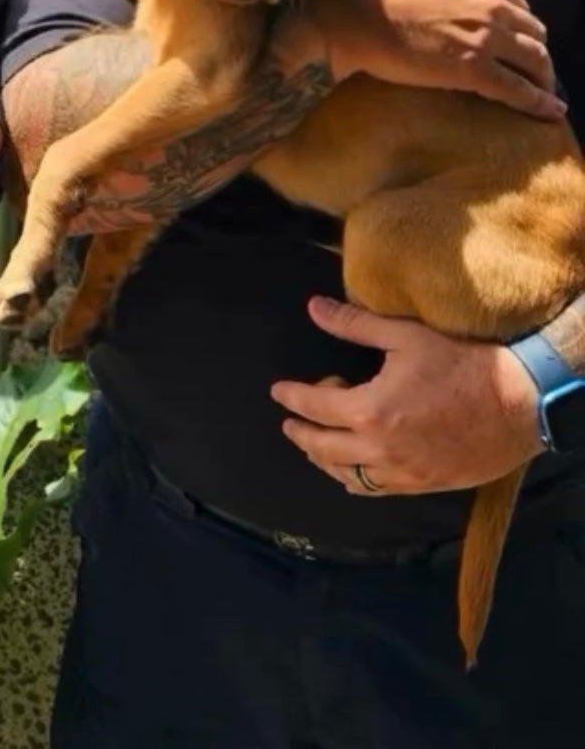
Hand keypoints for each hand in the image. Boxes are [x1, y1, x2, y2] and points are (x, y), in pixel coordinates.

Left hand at [270, 296, 543, 495]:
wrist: (519, 404)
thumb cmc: (462, 365)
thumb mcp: (404, 336)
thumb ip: (353, 324)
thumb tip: (314, 308)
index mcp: (369, 410)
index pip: (314, 406)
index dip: (291, 397)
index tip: (278, 391)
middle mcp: (378, 449)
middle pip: (322, 448)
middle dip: (300, 433)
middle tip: (290, 422)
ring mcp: (401, 472)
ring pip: (345, 475)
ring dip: (323, 460)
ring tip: (314, 445)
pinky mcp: (422, 485)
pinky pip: (376, 490)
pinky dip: (354, 481)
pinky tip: (350, 472)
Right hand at [314, 0, 564, 119]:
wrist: (345, 11)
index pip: (516, 4)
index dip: (517, 24)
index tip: (513, 38)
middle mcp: (491, 4)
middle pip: (533, 32)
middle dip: (533, 49)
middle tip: (526, 68)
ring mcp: (485, 38)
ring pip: (535, 60)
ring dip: (542, 76)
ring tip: (542, 92)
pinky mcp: (472, 70)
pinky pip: (516, 90)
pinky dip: (537, 102)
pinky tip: (548, 112)